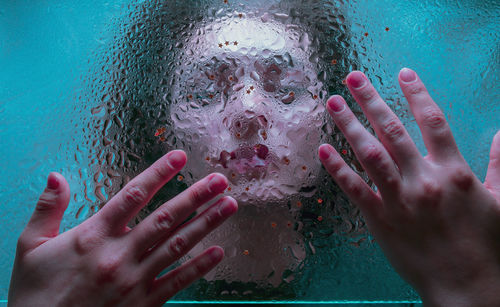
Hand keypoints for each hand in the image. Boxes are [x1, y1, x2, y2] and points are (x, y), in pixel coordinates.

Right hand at [8, 150, 237, 305]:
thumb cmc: (35, 294)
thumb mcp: (30, 247)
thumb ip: (46, 209)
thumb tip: (57, 177)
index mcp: (93, 236)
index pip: (132, 195)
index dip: (158, 173)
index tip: (179, 157)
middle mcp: (118, 255)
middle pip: (165, 218)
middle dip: (196, 196)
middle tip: (220, 180)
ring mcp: (134, 280)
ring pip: (177, 246)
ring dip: (206, 223)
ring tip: (228, 205)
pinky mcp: (143, 304)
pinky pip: (176, 282)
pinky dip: (199, 267)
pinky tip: (218, 252)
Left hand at [319, 68, 499, 306]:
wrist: (469, 286)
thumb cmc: (487, 244)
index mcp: (454, 171)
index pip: (433, 121)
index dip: (417, 94)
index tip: (402, 73)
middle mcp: (424, 179)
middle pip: (393, 130)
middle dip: (372, 100)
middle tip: (353, 77)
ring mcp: (400, 199)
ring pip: (370, 153)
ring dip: (350, 126)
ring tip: (333, 103)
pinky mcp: (381, 219)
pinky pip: (355, 189)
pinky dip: (338, 168)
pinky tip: (324, 149)